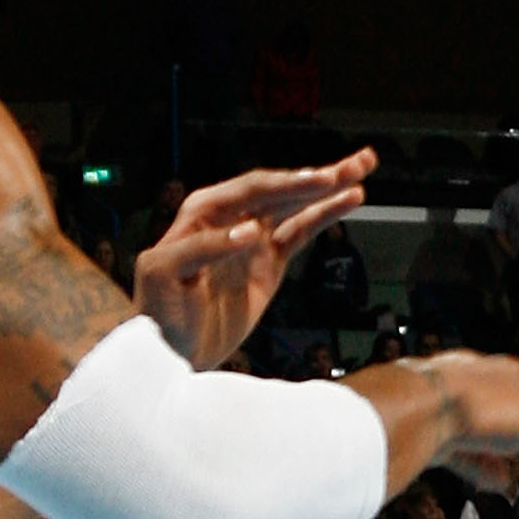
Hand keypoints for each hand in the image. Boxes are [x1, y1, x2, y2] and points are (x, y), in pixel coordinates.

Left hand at [132, 152, 375, 369]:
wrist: (169, 353)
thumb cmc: (156, 311)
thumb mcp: (164, 274)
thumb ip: (202, 248)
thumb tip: (250, 230)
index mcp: (202, 214)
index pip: (251, 190)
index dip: (285, 185)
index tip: (317, 184)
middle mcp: (230, 218)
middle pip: (280, 190)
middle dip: (317, 177)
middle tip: (355, 164)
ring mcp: (253, 239)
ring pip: (296, 206)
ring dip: (328, 187)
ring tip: (362, 168)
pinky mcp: (268, 262)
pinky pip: (301, 232)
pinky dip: (324, 215)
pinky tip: (350, 200)